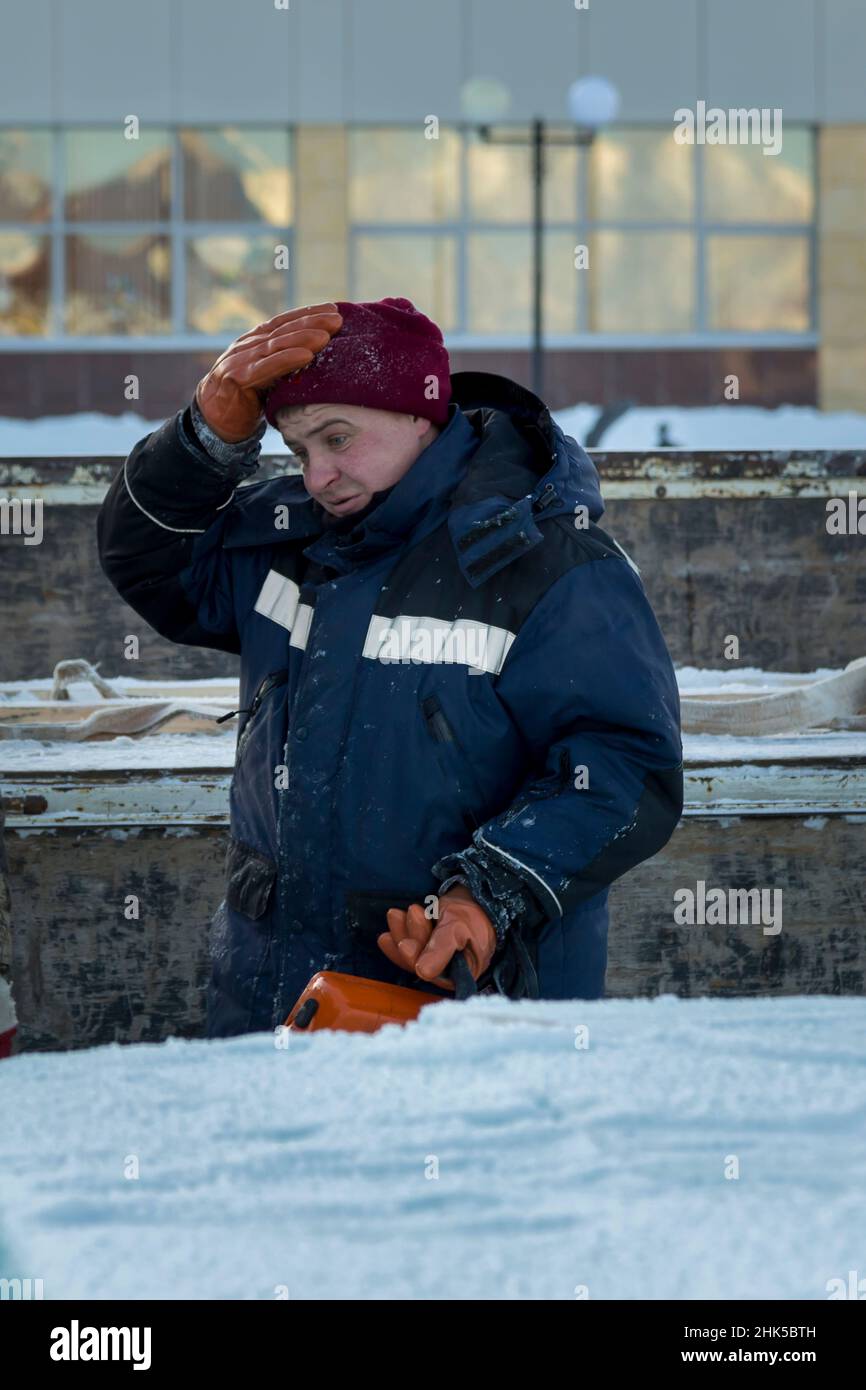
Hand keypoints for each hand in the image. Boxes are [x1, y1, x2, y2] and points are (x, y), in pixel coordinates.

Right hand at [194, 302, 343, 442]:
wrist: (215, 422)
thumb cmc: (246, 401)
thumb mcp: (267, 377)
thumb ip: (282, 364)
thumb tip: (315, 355)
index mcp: (253, 342)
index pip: (282, 323)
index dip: (306, 314)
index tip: (332, 310)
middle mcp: (246, 346)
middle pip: (282, 330)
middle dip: (310, 322)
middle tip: (337, 319)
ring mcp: (240, 360)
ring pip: (276, 345)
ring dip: (303, 338)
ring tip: (326, 336)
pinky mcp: (237, 377)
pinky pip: (267, 367)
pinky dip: (287, 359)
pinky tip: (306, 355)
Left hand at [378, 885, 495, 989]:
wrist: (475, 895)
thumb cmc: (472, 913)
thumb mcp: (457, 928)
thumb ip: (441, 949)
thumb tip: (422, 973)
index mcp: (464, 972)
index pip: (434, 973)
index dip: (416, 959)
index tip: (404, 944)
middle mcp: (451, 971)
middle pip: (421, 962)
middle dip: (408, 938)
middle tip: (397, 916)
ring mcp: (440, 960)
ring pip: (414, 953)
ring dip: (401, 933)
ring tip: (394, 914)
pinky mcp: (431, 948)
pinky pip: (412, 945)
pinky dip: (401, 934)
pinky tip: (389, 929)